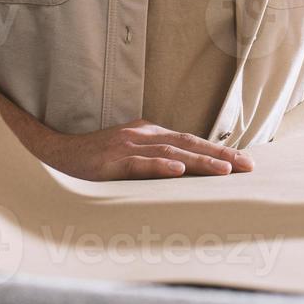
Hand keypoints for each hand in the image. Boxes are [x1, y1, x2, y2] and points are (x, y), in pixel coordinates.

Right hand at [33, 118, 254, 180]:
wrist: (55, 153)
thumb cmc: (95, 158)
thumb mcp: (129, 154)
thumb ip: (154, 158)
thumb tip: (185, 169)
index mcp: (148, 133)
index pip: (190, 140)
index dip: (217, 150)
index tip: (243, 161)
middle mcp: (142, 135)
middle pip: (188, 143)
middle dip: (220, 155)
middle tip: (248, 166)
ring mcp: (126, 146)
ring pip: (171, 153)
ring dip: (200, 161)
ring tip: (225, 171)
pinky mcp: (111, 161)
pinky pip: (139, 164)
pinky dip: (160, 166)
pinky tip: (178, 171)